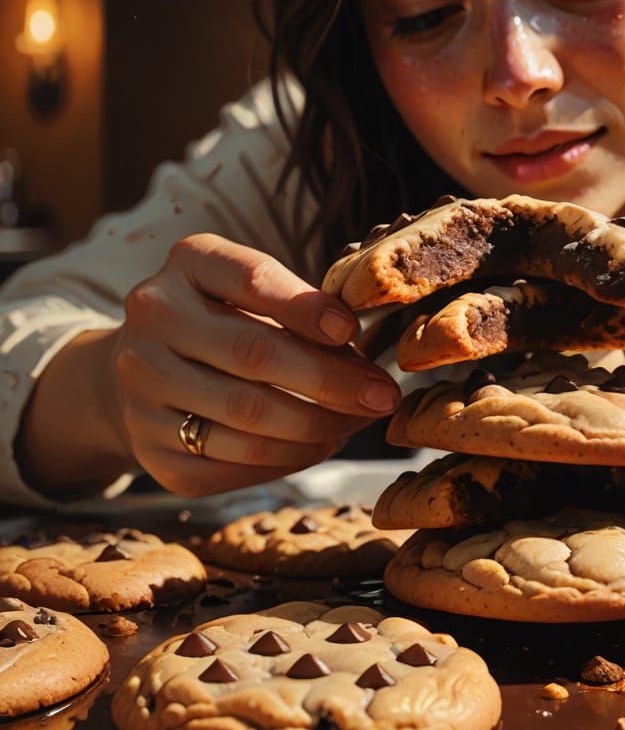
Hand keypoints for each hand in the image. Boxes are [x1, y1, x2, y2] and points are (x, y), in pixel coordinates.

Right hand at [104, 233, 400, 496]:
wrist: (137, 370)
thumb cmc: (223, 321)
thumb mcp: (254, 291)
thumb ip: (303, 310)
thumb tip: (365, 363)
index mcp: (189, 264)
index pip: (252, 278)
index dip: (307, 308)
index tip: (352, 331)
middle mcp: (153, 321)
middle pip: (254, 355)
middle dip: (332, 381)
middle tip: (381, 396)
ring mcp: (142, 389)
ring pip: (248, 420)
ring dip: (319, 427)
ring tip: (355, 423)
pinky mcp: (151, 450)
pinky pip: (235, 464)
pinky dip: (289, 459)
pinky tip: (317, 446)